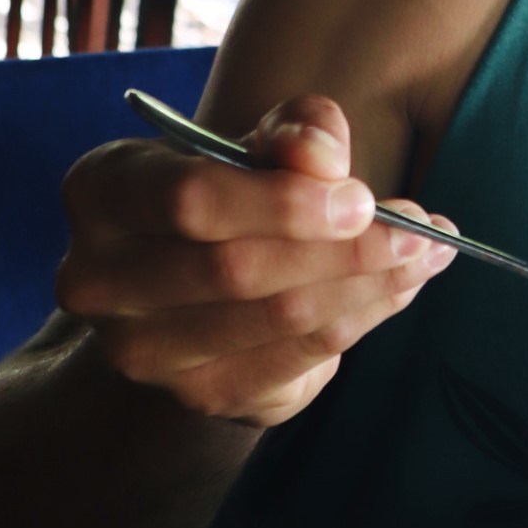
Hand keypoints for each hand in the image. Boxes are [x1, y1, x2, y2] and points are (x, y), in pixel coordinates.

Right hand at [55, 95, 455, 427]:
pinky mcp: (198, 395)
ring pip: (277, 318)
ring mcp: (142, 349)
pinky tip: (399, 290)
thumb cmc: (235, 188)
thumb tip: (321, 154)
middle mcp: (100, 278)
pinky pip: (297, 359)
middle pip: (238, 270)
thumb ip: (294, 132)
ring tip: (428, 253)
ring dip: (370, 287)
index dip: (284, 202)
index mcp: (102, 190)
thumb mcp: (260, 141)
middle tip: (422, 231)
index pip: (192, 199)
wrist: (201, 275)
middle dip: (346, 250)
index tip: (363, 197)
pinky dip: (361, 320)